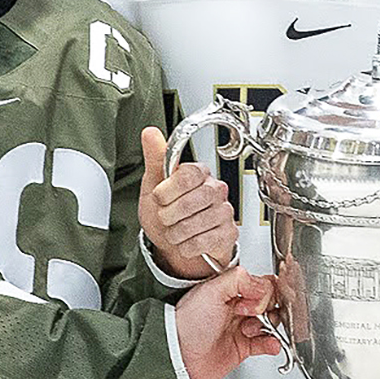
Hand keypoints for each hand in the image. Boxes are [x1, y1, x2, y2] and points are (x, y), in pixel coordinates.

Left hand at [139, 126, 235, 279]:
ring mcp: (224, 212)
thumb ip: (155, 158)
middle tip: (165, 217)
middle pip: (192, 201)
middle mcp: (215, 190)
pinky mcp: (229, 233)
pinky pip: (206, 241)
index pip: (188, 175)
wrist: (172, 244)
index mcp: (198, 173)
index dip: (168, 191)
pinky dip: (188, 246)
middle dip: (170, 215)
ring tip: (174, 231)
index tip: (159, 197)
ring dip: (177, 233)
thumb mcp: (153, 184)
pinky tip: (187, 241)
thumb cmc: (165, 212)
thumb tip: (150, 133)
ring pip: (198, 223)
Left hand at [171, 266, 282, 378]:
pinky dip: (273, 343)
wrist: (180, 356)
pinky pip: (267, 343)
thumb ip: (239, 279)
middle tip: (249, 315)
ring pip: (271, 322)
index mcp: (229, 290)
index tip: (250, 301)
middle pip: (270, 302)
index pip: (261, 283)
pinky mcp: (244, 347)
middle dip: (265, 309)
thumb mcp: (211, 291)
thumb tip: (264, 284)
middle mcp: (236, 306)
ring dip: (268, 326)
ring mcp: (241, 327)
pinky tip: (270, 343)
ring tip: (251, 331)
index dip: (262, 292)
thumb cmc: (188, 324)